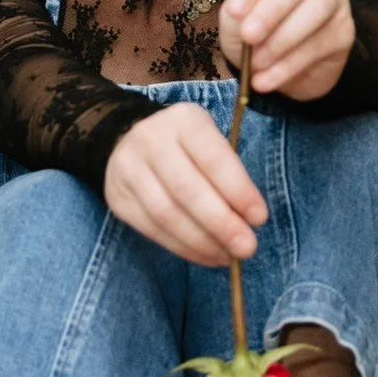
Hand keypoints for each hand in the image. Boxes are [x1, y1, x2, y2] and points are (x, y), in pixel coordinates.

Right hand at [104, 104, 268, 266]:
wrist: (132, 141)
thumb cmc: (188, 146)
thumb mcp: (211, 142)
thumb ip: (229, 174)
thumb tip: (249, 221)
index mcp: (184, 120)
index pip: (213, 158)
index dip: (238, 191)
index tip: (260, 218)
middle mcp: (150, 140)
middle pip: (187, 190)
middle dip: (221, 224)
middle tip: (247, 248)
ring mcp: (128, 169)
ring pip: (167, 215)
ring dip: (202, 242)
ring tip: (228, 256)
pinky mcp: (117, 197)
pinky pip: (152, 229)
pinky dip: (183, 248)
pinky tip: (206, 255)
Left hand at [218, 0, 354, 100]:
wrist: (279, 68)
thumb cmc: (254, 32)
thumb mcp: (234, 21)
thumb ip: (237, 14)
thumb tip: (244, 17)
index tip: (235, 10)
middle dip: (272, 7)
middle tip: (249, 35)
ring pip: (317, 7)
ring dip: (282, 39)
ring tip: (256, 63)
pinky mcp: (344, 29)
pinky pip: (321, 43)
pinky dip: (289, 65)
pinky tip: (268, 79)